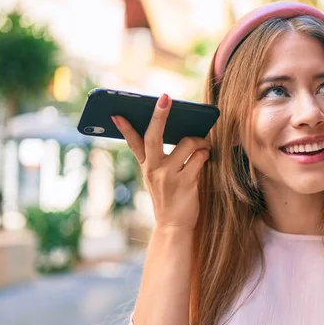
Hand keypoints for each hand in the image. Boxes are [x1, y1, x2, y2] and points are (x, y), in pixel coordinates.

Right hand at [112, 94, 209, 230]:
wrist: (174, 226)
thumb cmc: (170, 197)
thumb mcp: (157, 178)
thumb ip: (161, 158)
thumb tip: (181, 132)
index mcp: (146, 166)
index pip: (133, 143)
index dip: (125, 128)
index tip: (116, 114)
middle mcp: (154, 169)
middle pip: (154, 136)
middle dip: (159, 115)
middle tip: (165, 98)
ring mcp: (169, 175)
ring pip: (187, 143)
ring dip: (200, 141)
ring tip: (204, 145)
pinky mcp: (186, 182)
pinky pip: (200, 157)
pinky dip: (206, 154)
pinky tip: (207, 157)